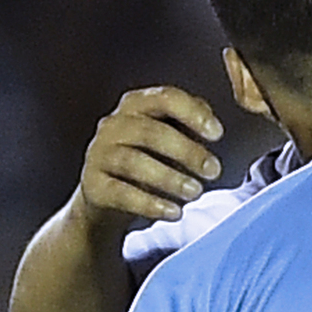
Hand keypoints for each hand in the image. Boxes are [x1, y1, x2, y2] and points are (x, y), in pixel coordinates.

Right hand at [79, 85, 225, 223]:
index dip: (193, 113)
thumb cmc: (148, 158)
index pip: (165, 98)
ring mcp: (99, 154)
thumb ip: (189, 123)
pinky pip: (121, 194)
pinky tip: (175, 213)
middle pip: (150, 132)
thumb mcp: (169, 136)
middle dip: (186, 151)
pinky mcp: (93, 185)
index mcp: (136, 105)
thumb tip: (211, 123)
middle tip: (214, 171)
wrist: (107, 195)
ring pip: (134, 163)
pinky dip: (150, 204)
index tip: (218, 134)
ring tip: (196, 192)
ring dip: (170, 178)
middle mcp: (113, 125)